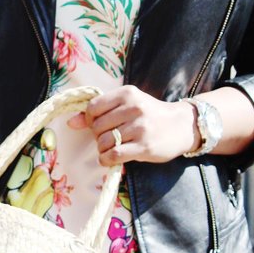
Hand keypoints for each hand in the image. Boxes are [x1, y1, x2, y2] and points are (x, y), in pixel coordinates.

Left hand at [66, 85, 197, 166]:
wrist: (182, 126)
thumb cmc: (151, 115)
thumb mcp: (128, 106)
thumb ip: (100, 112)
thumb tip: (71, 122)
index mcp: (128, 93)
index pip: (93, 107)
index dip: (91, 120)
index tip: (101, 125)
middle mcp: (134, 108)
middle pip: (97, 127)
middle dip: (98, 136)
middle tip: (111, 138)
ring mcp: (140, 127)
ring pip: (104, 142)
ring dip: (103, 149)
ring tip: (114, 148)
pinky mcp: (144, 146)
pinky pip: (113, 155)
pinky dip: (107, 159)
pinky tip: (112, 158)